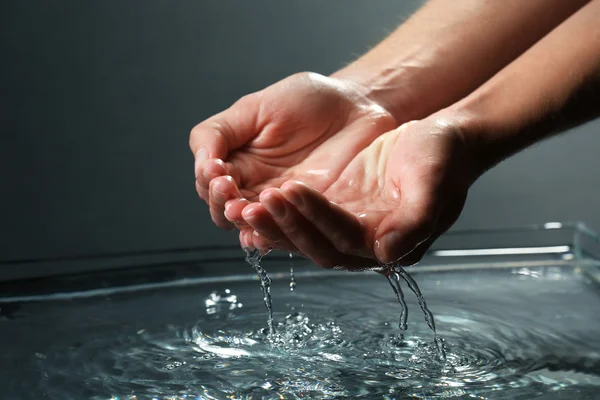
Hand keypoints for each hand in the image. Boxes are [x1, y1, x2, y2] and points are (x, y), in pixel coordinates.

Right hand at [190, 72, 395, 252]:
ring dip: (244, 220)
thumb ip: (222, 131)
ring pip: (252, 224)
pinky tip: (263, 235)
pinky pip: (287, 233)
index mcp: (238, 162)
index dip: (208, 180)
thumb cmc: (309, 101)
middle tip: (227, 190)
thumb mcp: (257, 107)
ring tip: (246, 210)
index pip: (209, 182)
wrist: (358, 106)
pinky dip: (272, 236)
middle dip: (221, 202)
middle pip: (224, 209)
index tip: (215, 170)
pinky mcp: (310, 216)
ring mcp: (283, 204)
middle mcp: (255, 187)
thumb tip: (202, 160)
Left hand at [242, 115, 479, 268]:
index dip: (317, 216)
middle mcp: (367, 245)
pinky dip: (280, 213)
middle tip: (257, 202)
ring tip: (246, 203)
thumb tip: (386, 253)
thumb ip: (414, 220)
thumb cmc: (443, 157)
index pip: (345, 237)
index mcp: (392, 243)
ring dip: (276, 223)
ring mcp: (349, 229)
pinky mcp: (337, 213)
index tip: (290, 189)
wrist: (443, 141)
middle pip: (318, 245)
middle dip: (286, 226)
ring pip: (304, 237)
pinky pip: (302, 220)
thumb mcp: (433, 181)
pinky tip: (256, 198)